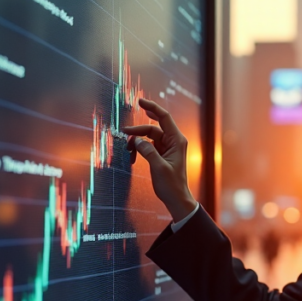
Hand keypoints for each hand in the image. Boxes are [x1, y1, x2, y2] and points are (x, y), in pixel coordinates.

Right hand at [123, 98, 198, 222]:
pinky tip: (131, 158)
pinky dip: (138, 149)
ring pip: (148, 137)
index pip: (164, 118)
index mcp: (177, 141)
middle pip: (153, 128)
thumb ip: (148, 152)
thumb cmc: (171, 185)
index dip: (152, 108)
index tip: (140, 101)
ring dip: (136, 142)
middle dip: (138, 129)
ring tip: (127, 151)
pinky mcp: (161, 154)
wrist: (176, 199)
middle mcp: (173, 141)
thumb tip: (137, 140)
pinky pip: (147, 146)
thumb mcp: (158, 168)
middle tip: (124, 131)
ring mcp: (167, 147)